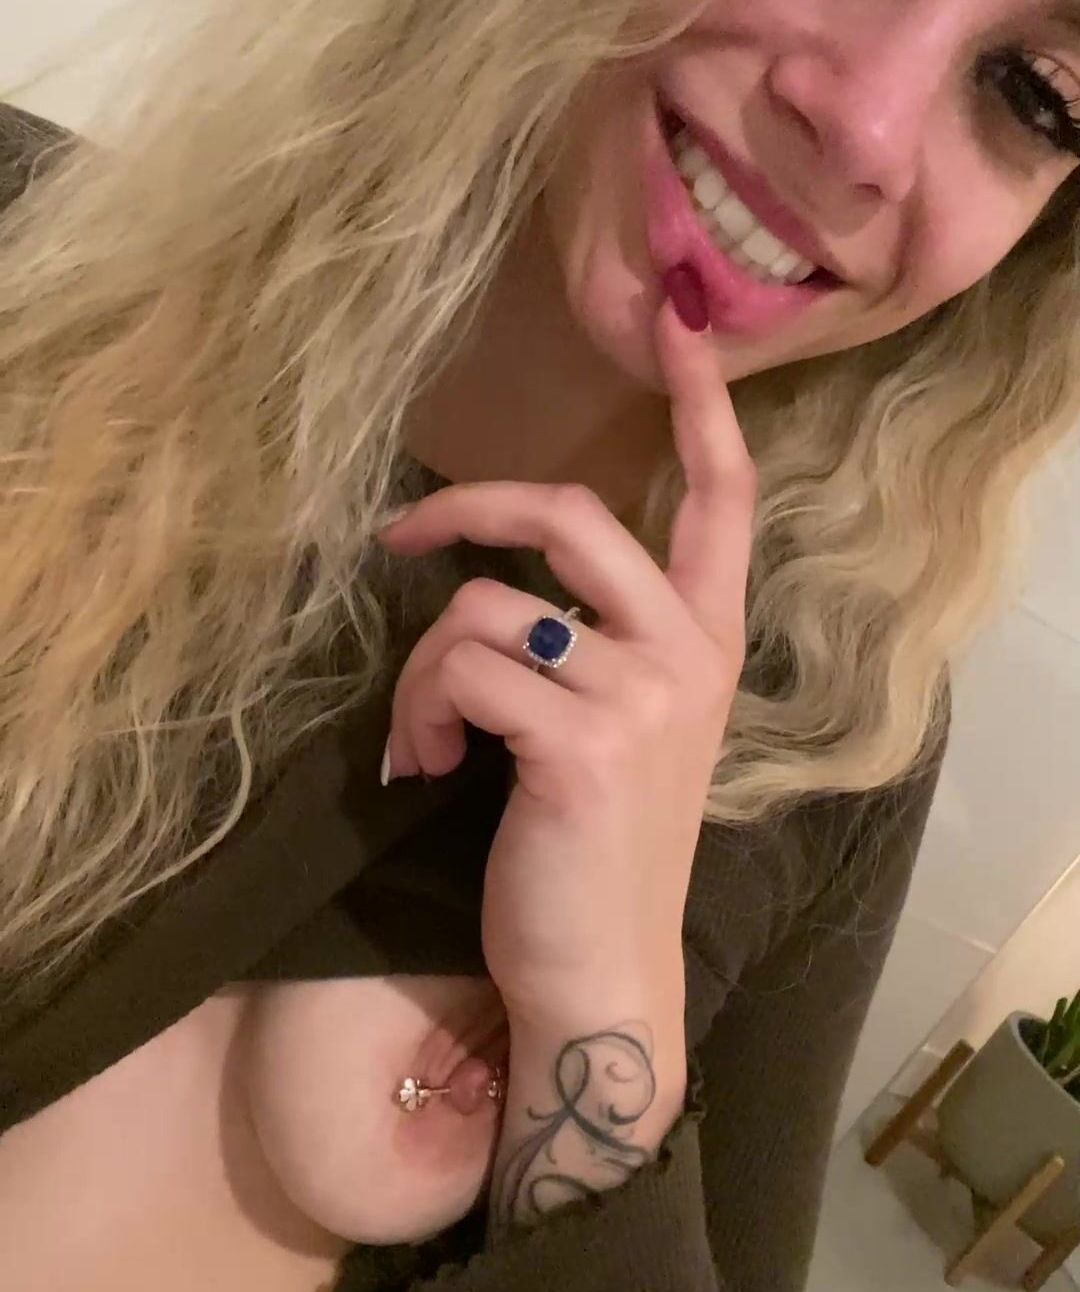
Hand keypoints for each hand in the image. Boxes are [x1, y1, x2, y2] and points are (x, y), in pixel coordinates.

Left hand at [376, 293, 754, 1027]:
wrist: (603, 973)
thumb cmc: (594, 851)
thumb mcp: (622, 730)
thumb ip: (594, 645)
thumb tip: (488, 592)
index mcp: (709, 642)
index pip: (724, 500)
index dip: (701, 405)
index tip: (679, 318)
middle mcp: (689, 654)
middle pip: (572, 513)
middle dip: (470, 506)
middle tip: (401, 537)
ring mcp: (642, 695)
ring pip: (485, 608)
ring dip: (421, 670)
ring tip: (421, 738)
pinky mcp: (581, 743)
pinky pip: (458, 671)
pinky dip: (418, 714)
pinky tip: (424, 769)